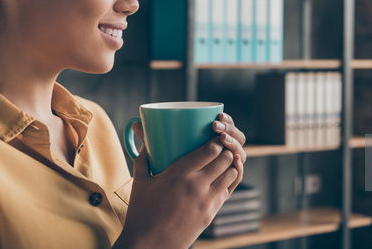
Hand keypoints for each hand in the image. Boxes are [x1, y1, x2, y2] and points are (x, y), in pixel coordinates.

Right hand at [115, 115, 245, 248]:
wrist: (149, 245)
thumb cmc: (141, 213)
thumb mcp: (139, 183)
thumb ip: (143, 159)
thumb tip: (143, 143)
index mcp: (179, 173)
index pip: (210, 149)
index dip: (216, 139)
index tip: (214, 134)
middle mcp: (196, 185)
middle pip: (225, 158)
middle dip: (225, 149)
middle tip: (221, 145)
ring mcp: (206, 201)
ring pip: (231, 173)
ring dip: (230, 164)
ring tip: (224, 159)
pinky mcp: (211, 213)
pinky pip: (228, 191)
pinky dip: (228, 180)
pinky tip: (224, 175)